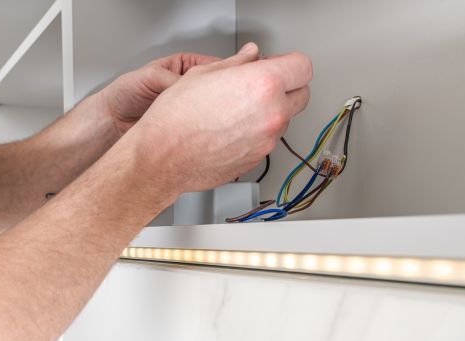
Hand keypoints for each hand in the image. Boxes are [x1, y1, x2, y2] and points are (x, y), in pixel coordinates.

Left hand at [100, 53, 221, 135]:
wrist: (111, 121)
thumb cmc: (124, 93)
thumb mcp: (151, 76)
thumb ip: (176, 80)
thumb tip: (198, 86)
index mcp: (183, 66)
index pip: (212, 66)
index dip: (223, 74)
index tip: (230, 82)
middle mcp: (187, 86)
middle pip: (214, 89)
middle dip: (219, 96)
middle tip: (222, 102)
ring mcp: (187, 107)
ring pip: (207, 110)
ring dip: (209, 115)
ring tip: (209, 117)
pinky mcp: (184, 127)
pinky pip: (198, 126)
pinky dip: (201, 129)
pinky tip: (201, 130)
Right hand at [129, 43, 311, 195]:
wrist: (162, 157)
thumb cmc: (175, 118)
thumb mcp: (203, 74)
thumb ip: (236, 63)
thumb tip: (249, 57)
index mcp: (263, 84)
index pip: (302, 66)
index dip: (288, 64)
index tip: (277, 65)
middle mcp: (271, 113)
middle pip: (302, 94)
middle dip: (286, 87)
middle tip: (262, 85)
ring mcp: (266, 140)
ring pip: (284, 120)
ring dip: (271, 112)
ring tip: (237, 110)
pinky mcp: (256, 159)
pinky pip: (267, 140)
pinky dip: (257, 133)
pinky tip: (230, 129)